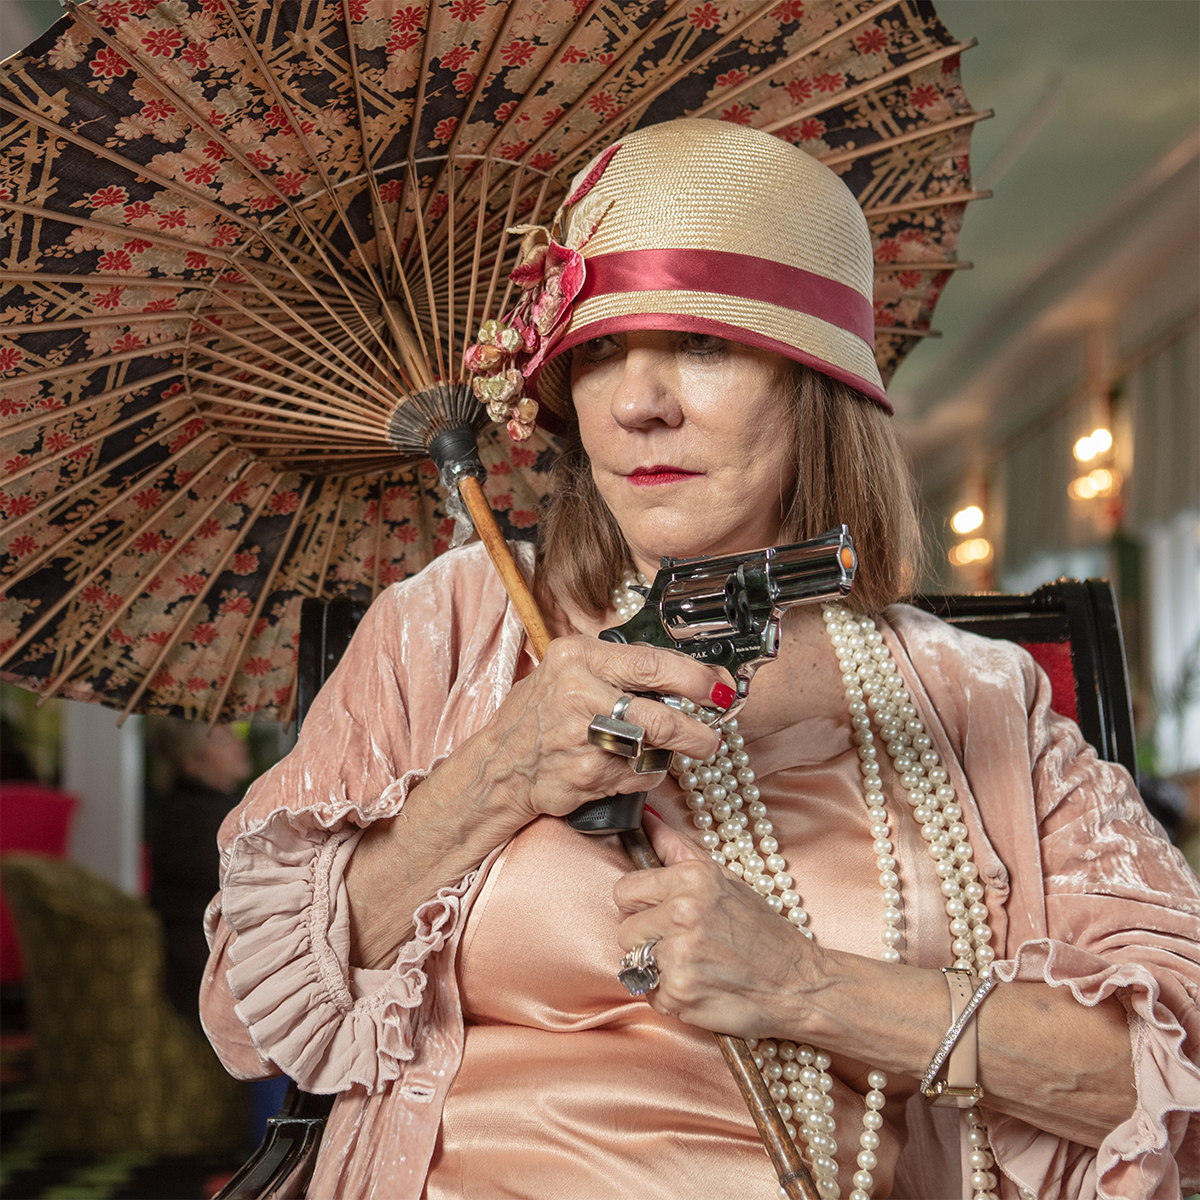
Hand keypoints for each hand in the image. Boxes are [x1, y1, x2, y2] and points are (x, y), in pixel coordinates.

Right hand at [469, 635, 728, 827]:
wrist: (498, 766)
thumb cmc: (539, 714)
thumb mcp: (567, 670)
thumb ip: (617, 667)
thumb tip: (683, 672)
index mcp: (577, 657)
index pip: (652, 664)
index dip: (694, 678)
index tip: (718, 688)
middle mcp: (578, 695)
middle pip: (660, 717)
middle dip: (698, 730)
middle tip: (713, 735)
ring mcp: (582, 740)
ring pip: (654, 749)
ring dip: (678, 753)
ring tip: (689, 749)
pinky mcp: (587, 776)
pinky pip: (640, 776)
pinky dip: (650, 773)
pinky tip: (640, 765)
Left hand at [613, 816, 821, 1038]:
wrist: (797, 982)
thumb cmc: (761, 931)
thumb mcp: (725, 878)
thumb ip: (678, 850)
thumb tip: (646, 821)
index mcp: (691, 878)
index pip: (624, 890)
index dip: (638, 905)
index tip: (656, 913)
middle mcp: (682, 913)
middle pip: (625, 929)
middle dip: (646, 938)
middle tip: (680, 942)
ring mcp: (679, 954)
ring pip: (633, 962)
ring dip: (656, 968)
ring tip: (692, 963)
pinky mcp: (679, 992)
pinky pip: (650, 992)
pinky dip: (669, 994)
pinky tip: (698, 985)